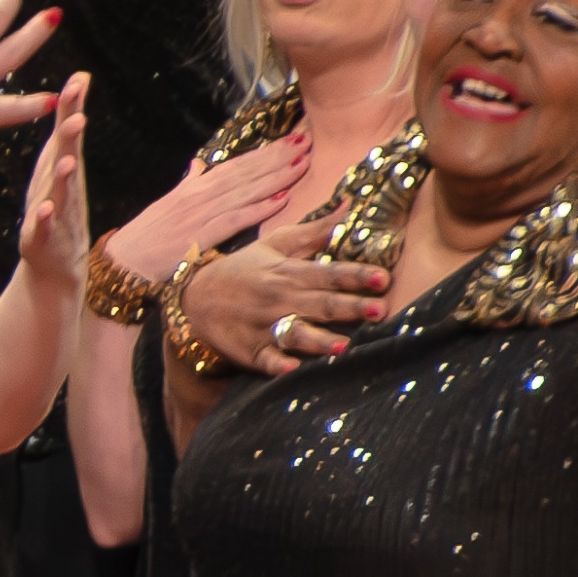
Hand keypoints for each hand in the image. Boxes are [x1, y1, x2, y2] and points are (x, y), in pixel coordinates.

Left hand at [15, 75, 91, 279]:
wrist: (57, 260)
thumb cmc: (56, 200)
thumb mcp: (59, 157)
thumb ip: (66, 121)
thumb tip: (81, 76)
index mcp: (64, 164)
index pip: (70, 131)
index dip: (73, 106)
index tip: (79, 80)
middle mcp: (66, 185)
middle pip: (71, 157)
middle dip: (73, 138)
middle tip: (77, 117)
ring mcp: (59, 212)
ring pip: (63, 192)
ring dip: (65, 178)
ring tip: (66, 162)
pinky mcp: (46, 237)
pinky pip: (46, 227)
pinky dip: (46, 218)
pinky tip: (44, 210)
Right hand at [100, 131, 312, 283]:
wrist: (126, 261)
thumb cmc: (147, 235)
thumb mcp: (168, 202)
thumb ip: (188, 184)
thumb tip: (198, 165)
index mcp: (196, 186)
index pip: (238, 164)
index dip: (265, 151)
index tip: (290, 139)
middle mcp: (201, 194)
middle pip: (247, 171)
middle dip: (278, 156)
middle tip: (307, 141)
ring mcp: (201, 213)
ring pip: (246, 190)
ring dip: (276, 176)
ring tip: (302, 163)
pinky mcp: (201, 236)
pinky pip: (235, 219)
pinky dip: (259, 208)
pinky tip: (281, 199)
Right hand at [182, 213, 389, 374]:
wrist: (195, 296)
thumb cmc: (243, 269)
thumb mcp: (276, 244)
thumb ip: (315, 231)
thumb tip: (349, 207)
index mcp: (288, 272)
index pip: (328, 273)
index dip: (355, 275)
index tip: (382, 278)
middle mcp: (279, 298)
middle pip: (320, 303)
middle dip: (349, 306)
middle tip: (380, 309)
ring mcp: (263, 326)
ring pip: (295, 333)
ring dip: (319, 340)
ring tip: (344, 344)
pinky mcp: (249, 350)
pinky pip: (265, 359)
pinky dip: (277, 364)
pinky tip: (292, 369)